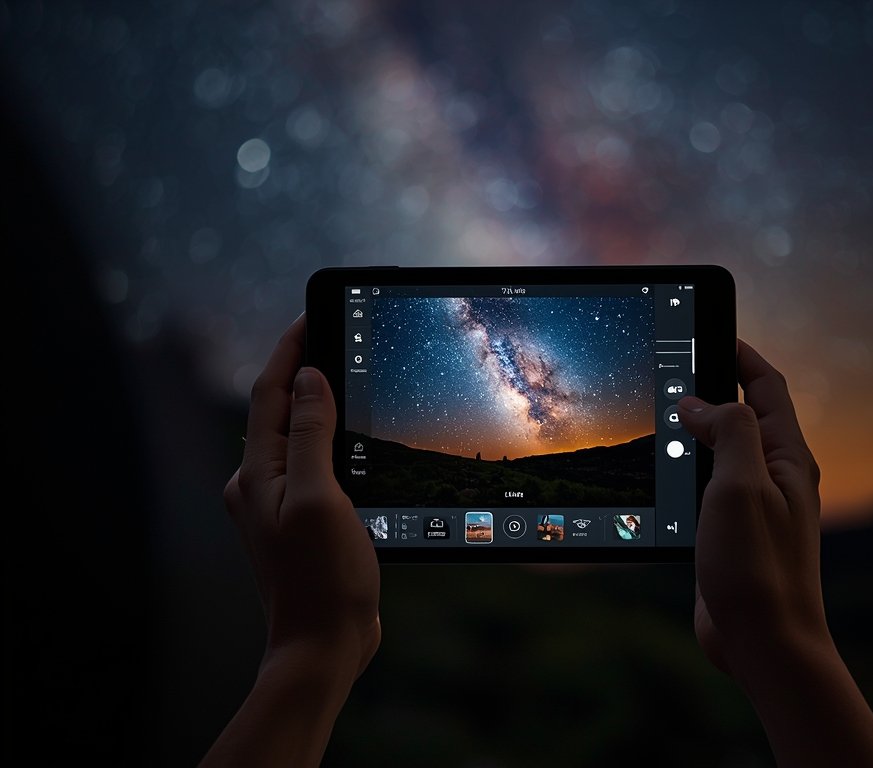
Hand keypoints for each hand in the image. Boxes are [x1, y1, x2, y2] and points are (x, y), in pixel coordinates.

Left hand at [203, 314, 379, 766]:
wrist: (322, 645)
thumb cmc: (321, 578)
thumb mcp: (319, 497)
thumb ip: (309, 435)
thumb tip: (308, 379)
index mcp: (257, 473)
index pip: (270, 393)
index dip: (289, 350)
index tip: (312, 314)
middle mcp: (260, 484)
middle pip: (279, 410)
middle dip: (303, 370)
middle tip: (334, 336)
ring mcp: (280, 504)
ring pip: (298, 437)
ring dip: (318, 404)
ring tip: (348, 375)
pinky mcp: (303, 521)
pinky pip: (314, 464)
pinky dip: (330, 439)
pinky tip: (354, 438)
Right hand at [678, 340, 872, 767]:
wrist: (765, 641)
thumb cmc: (759, 567)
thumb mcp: (742, 484)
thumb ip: (728, 431)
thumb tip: (699, 402)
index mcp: (786, 457)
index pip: (768, 387)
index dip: (741, 354)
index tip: (713, 329)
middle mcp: (775, 476)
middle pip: (746, 414)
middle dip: (714, 386)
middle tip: (677, 367)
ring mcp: (754, 505)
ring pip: (724, 450)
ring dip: (697, 428)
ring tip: (663, 411)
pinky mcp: (733, 532)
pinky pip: (710, 484)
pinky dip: (688, 466)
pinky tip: (664, 470)